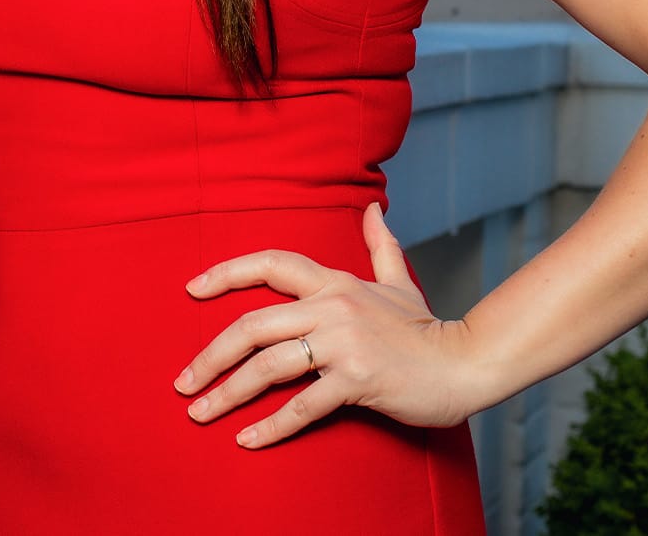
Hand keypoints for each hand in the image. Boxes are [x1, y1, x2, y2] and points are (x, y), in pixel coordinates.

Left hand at [173, 202, 479, 447]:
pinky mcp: (357, 380)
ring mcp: (344, 344)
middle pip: (254, 324)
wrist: (464, 363)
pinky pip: (303, 405)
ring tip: (200, 413)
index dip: (228, 272)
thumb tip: (372, 208)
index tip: (192, 289)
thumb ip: (380, 244)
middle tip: (183, 382)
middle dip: (211, 354)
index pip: (271, 263)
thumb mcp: (398, 279)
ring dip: (228, 393)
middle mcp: (333, 306)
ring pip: (269, 367)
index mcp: (335, 281)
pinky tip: (246, 439)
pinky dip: (271, 426)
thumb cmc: (425, 327)